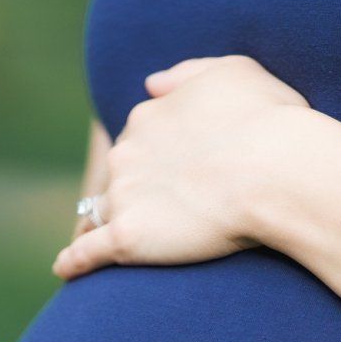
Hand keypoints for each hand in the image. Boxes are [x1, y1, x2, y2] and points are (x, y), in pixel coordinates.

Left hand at [53, 55, 307, 279]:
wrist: (274, 170)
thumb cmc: (269, 120)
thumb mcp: (234, 71)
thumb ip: (188, 73)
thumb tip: (150, 83)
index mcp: (150, 116)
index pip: (139, 138)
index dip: (155, 156)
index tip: (175, 172)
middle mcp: (127, 152)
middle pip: (119, 175)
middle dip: (131, 189)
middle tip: (158, 212)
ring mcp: (123, 196)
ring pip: (99, 211)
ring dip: (101, 223)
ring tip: (105, 243)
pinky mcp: (126, 238)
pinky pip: (86, 253)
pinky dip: (74, 261)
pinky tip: (66, 270)